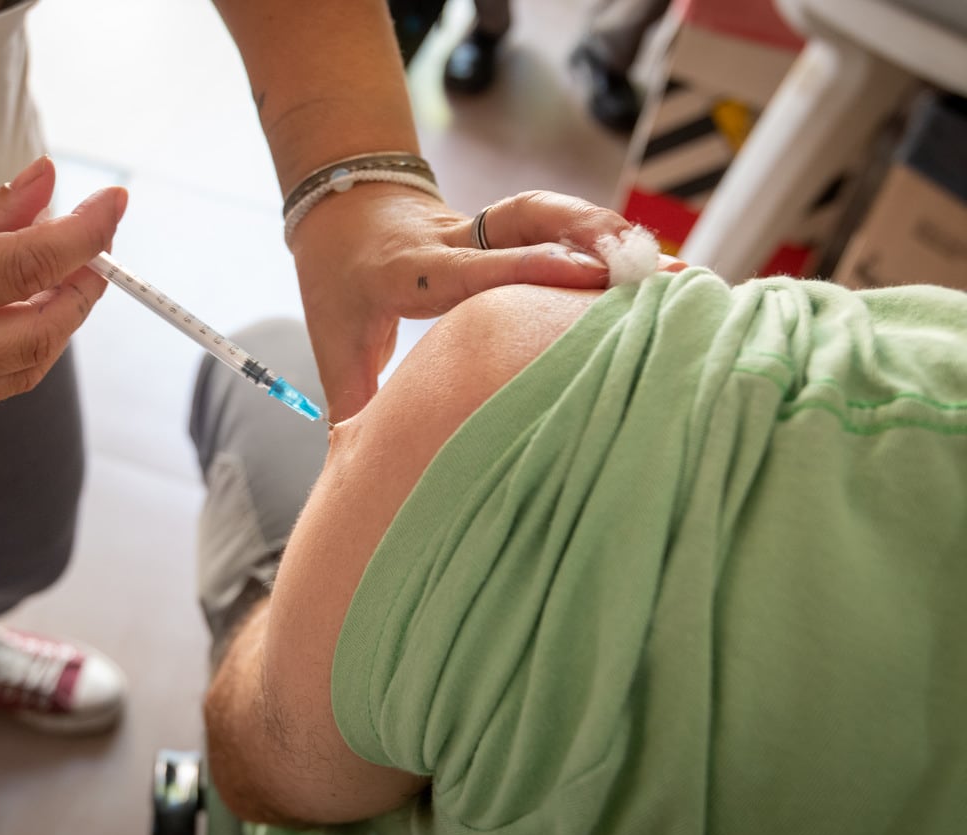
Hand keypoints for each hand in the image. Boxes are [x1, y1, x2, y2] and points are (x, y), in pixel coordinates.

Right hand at [0, 156, 126, 421]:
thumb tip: (43, 189)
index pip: (20, 271)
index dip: (82, 238)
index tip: (111, 209)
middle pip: (34, 338)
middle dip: (80, 292)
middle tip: (91, 248)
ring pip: (14, 376)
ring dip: (53, 327)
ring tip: (57, 278)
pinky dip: (10, 350)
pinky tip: (6, 312)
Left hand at [289, 185, 654, 421]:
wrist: (342, 202)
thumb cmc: (336, 278)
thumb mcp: (331, 337)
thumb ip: (349, 397)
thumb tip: (352, 466)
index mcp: (407, 269)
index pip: (471, 267)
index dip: (528, 268)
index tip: (586, 275)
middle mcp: (453, 238)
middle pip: (525, 219)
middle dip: (590, 234)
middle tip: (652, 264)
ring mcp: (481, 224)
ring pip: (547, 212)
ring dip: (607, 232)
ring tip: (669, 266)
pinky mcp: (502, 224)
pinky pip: (556, 222)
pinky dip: (603, 239)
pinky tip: (649, 263)